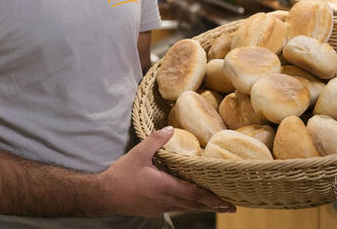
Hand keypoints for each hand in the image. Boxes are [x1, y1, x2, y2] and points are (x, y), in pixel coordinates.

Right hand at [97, 127, 235, 216]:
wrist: (105, 195)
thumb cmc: (122, 175)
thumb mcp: (138, 153)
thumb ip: (156, 140)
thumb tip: (171, 128)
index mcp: (166, 187)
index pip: (195, 194)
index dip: (212, 198)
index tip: (227, 202)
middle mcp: (167, 200)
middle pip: (196, 205)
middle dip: (214, 205)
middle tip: (231, 207)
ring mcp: (161, 207)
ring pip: (187, 208)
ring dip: (203, 206)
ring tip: (216, 205)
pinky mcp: (155, 209)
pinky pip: (177, 208)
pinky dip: (189, 205)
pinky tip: (190, 202)